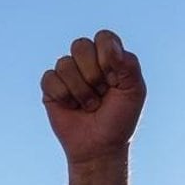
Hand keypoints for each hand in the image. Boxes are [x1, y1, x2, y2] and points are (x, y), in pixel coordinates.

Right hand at [41, 30, 146, 163]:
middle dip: (93, 75)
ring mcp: (68, 73)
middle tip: (101, 93)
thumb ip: (129, 63)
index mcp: (108, 56)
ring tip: (89, 105)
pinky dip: (64, 96)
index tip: (115, 81)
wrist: (100, 147)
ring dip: (80, 90)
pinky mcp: (51, 87)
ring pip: (65, 63)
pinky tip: (72, 107)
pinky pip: (50, 78)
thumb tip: (108, 46)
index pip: (103, 37)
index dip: (107, 58)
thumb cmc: (119, 119)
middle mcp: (87, 61)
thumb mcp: (134, 90)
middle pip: (81, 46)